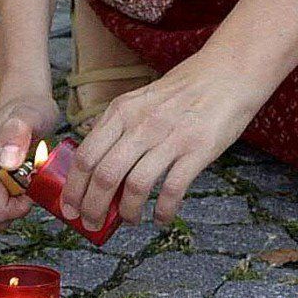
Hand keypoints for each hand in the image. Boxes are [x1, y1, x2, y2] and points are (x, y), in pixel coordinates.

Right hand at [0, 85, 70, 225]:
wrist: (15, 93)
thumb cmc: (29, 106)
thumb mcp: (34, 116)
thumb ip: (19, 135)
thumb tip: (6, 161)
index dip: (20, 205)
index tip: (30, 180)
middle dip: (13, 200)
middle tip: (24, 172)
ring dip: (6, 194)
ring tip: (16, 167)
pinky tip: (5, 170)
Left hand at [65, 58, 258, 231]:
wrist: (228, 73)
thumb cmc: (183, 90)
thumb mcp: (140, 100)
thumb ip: (119, 127)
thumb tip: (97, 167)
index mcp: (122, 111)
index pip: (86, 155)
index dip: (73, 188)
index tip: (69, 208)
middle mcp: (141, 124)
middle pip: (104, 175)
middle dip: (93, 207)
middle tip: (92, 224)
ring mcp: (169, 137)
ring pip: (135, 186)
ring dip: (128, 212)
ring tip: (129, 220)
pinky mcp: (197, 150)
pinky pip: (172, 189)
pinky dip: (163, 210)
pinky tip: (161, 218)